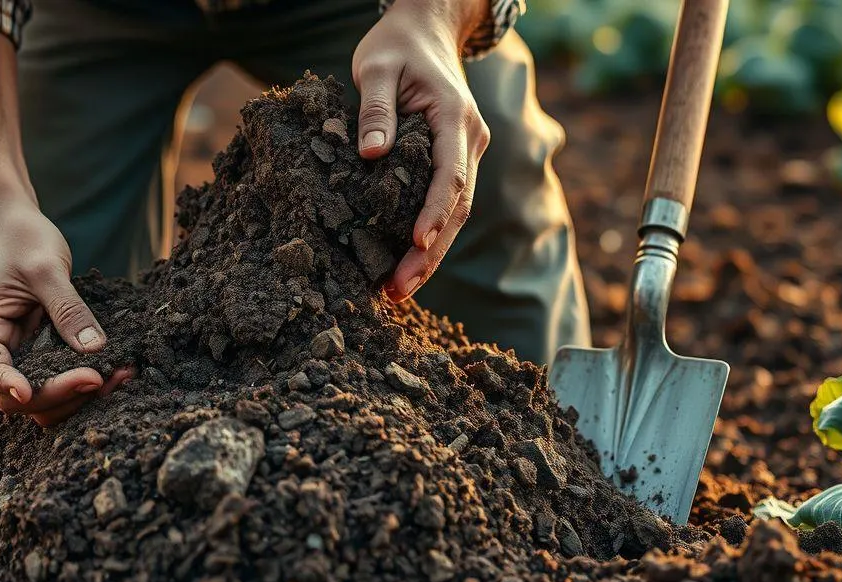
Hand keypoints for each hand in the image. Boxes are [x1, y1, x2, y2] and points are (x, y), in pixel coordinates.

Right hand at [0, 197, 130, 425]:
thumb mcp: (47, 268)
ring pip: (42, 396)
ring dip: (78, 395)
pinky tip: (115, 369)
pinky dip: (82, 380)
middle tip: (108, 379)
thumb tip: (95, 350)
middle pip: (22, 398)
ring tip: (120, 376)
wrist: (8, 222)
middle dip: (64, 395)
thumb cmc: (19, 237)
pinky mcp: (36, 351)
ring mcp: (15, 353)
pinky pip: (57, 377)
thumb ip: (69, 309)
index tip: (48, 389)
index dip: (18, 389)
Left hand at [352, 0, 491, 302]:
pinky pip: (446, 206)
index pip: (450, 174)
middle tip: (397, 291)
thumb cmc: (398, 45)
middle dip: (429, 253)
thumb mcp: (378, 66)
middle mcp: (470, 141)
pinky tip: (405, 266)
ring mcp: (467, 154)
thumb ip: (375, 108)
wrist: (427, 29)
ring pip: (456, 214)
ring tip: (397, 292)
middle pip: (458, 207)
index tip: (416, 242)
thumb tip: (370, 155)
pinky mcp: (455, 163)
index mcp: (456, 118)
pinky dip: (429, 239)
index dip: (435, 212)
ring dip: (429, 256)